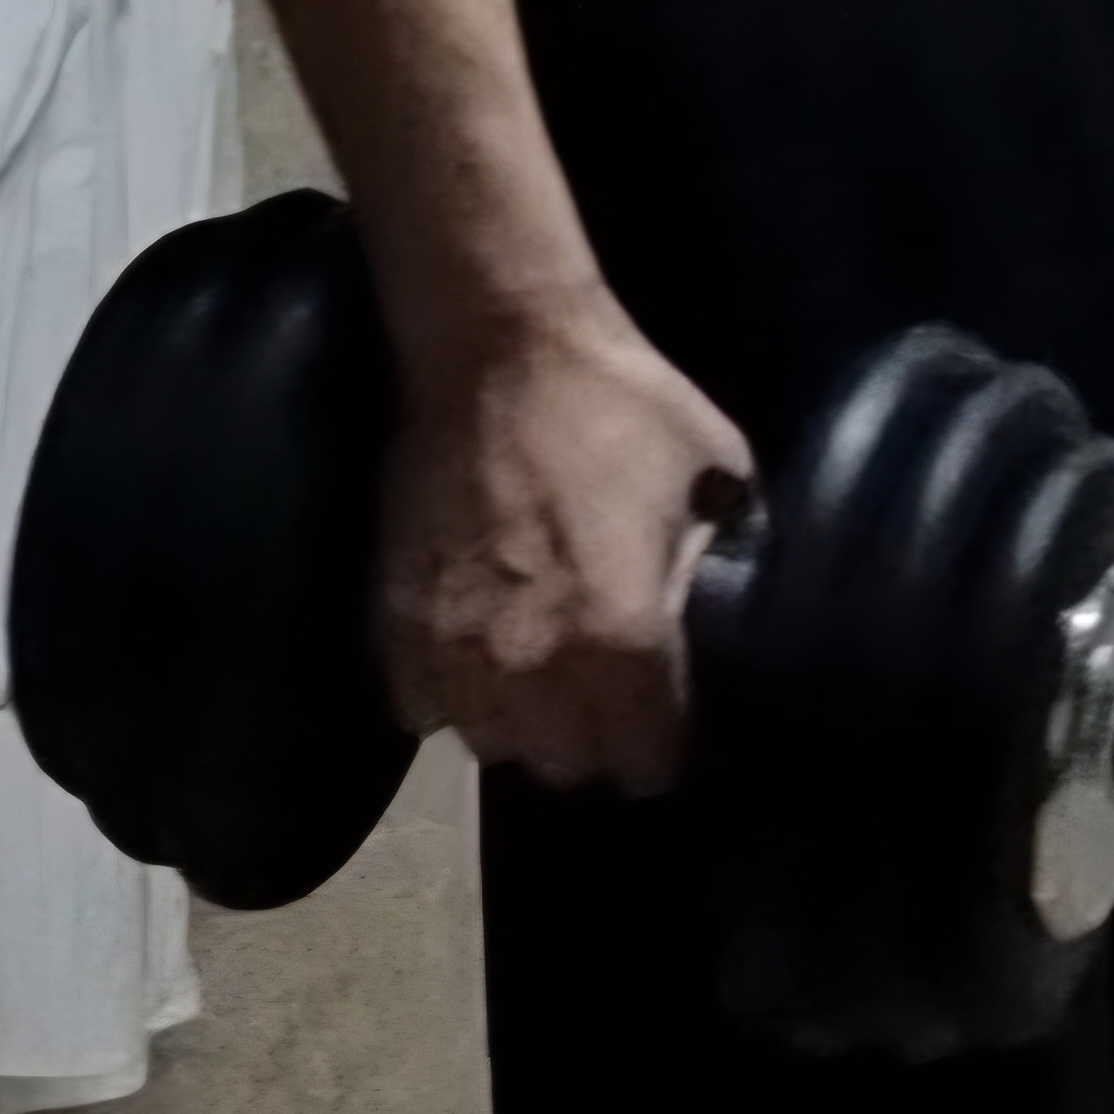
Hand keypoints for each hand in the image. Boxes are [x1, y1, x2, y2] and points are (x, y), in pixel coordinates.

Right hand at [378, 291, 752, 793]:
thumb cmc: (618, 404)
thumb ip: (717, 566)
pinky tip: (471, 653)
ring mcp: (457, 649)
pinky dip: (447, 693)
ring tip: (535, 678)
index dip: (661, 746)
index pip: (645, 764)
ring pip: (494, 743)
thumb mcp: (715, 477)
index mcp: (624, 640)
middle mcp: (536, 667)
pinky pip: (423, 706)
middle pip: (568, 767)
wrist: (496, 347)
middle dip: (593, 741)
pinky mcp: (396, 620)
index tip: (663, 720)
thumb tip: (718, 612)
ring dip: (519, 722)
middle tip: (603, 695)